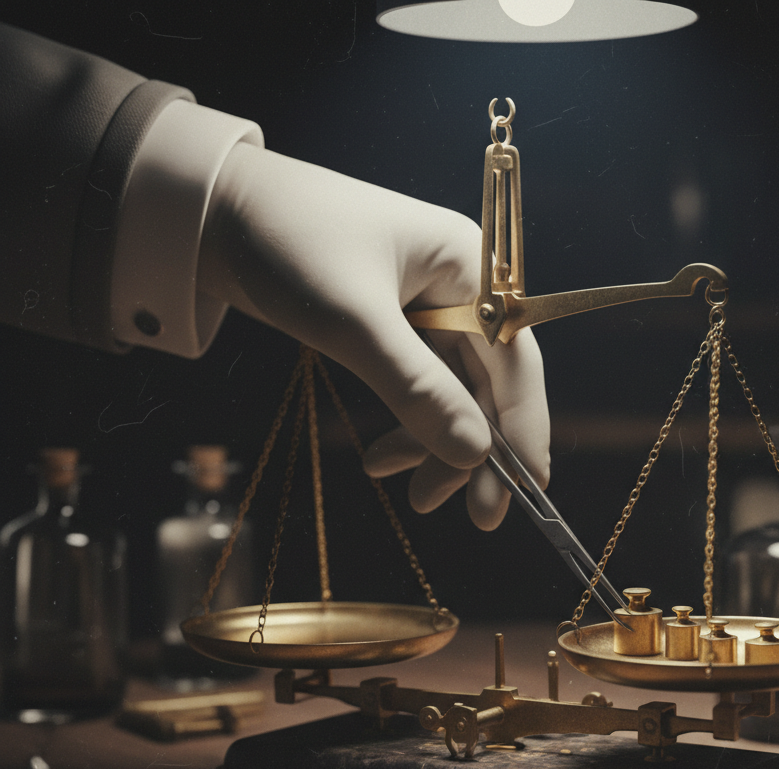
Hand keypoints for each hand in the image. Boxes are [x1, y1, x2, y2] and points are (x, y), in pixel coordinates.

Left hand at [197, 143, 548, 528]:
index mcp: (469, 268)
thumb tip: (475, 454)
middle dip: (476, 450)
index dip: (524, 430)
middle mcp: (459, 289)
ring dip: (436, 446)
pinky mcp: (394, 326)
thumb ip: (418, 390)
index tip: (530, 492)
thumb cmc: (289, 246)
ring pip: (453, 393)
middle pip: (488, 384)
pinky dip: (407, 426)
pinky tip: (381, 460)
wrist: (215, 209)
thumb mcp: (355, 325)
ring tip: (412, 495)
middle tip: (472, 516)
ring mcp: (427, 309)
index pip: (516, 361)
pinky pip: (419, 387)